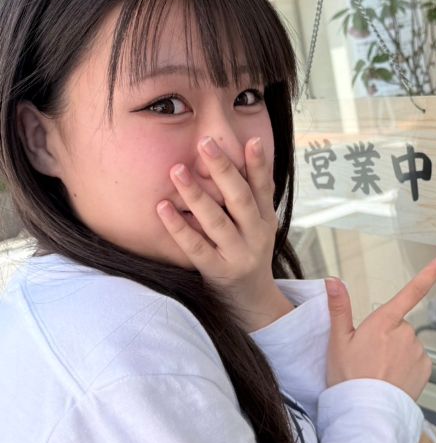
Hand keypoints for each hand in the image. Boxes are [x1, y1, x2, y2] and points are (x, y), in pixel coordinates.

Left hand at [155, 136, 292, 330]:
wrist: (252, 302)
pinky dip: (178, 227)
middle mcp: (255, 235)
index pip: (264, 187)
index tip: (249, 140)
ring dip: (196, 195)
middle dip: (223, 170)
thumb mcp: (260, 224)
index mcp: (265, 219)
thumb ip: (255, 193)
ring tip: (177, 170)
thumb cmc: (248, 254)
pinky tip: (162, 208)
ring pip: (216, 222)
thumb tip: (253, 148)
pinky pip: (195, 248)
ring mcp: (237, 255)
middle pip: (240, 199)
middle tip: (205, 143)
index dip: (258, 164)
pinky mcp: (217, 272)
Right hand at [324, 251, 435, 400]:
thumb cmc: (348, 379)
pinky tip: (392, 379)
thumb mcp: (338, 342)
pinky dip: (407, 367)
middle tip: (368, 358)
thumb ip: (339, 308)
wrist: (365, 415)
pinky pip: (417, 361)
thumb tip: (334, 280)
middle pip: (399, 326)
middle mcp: (406, 333)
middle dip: (387, 337)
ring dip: (396, 354)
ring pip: (408, 345)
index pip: (412, 290)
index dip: (432, 271)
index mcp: (384, 322)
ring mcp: (418, 351)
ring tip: (378, 373)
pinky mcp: (426, 368)